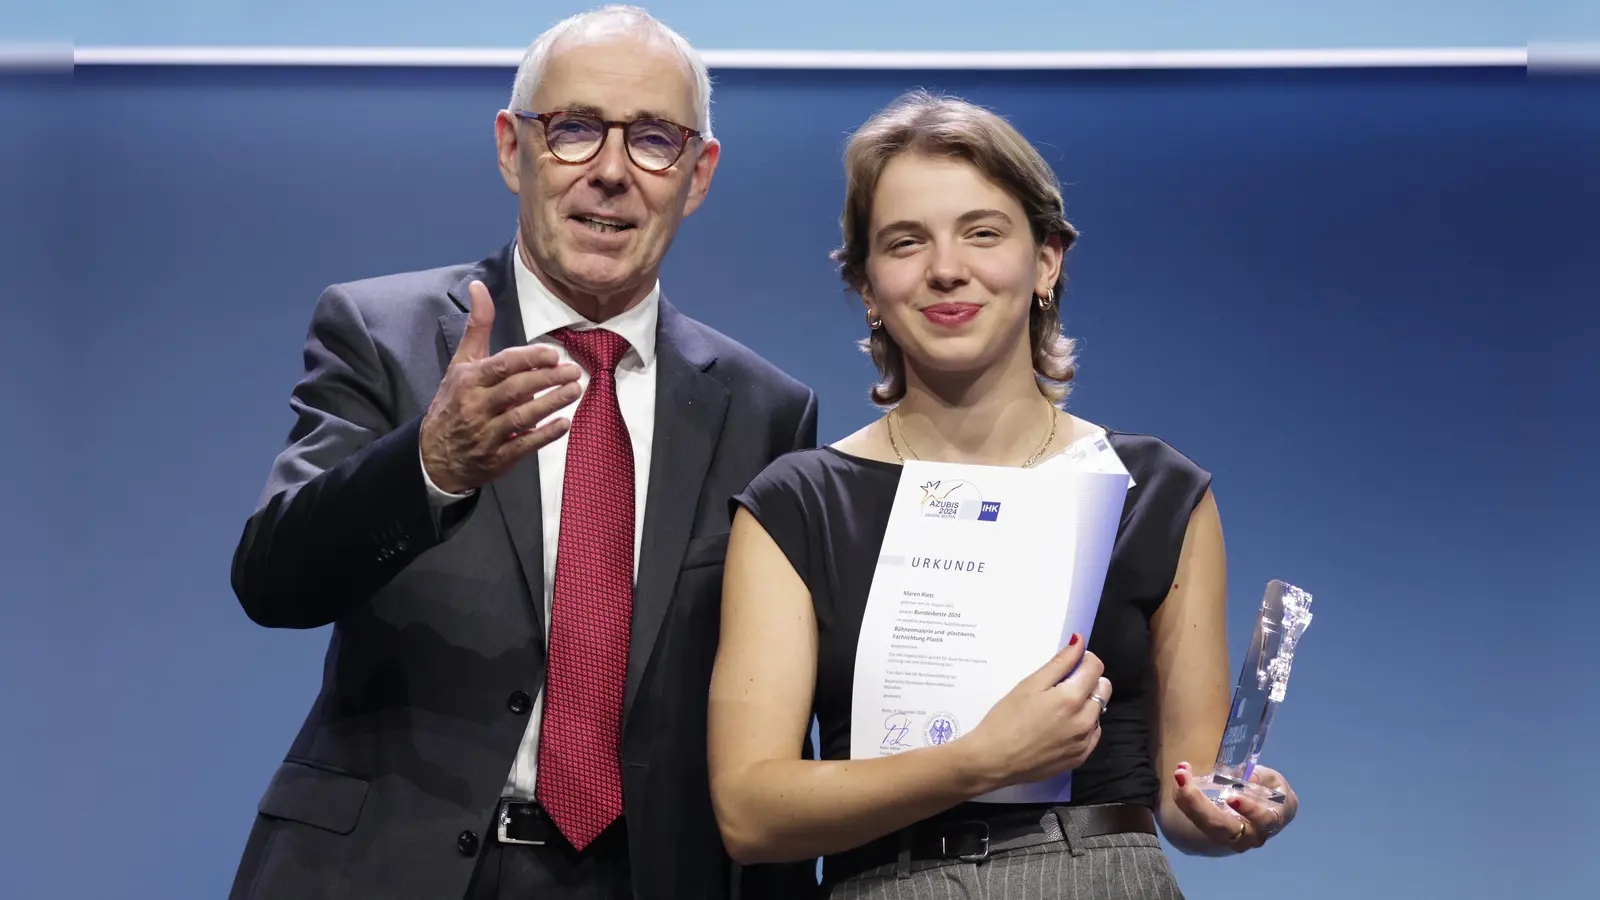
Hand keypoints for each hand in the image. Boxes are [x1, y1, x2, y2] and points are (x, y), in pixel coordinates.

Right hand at [420, 280, 582, 492]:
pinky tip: (564, 423)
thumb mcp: (461, 363)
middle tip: (574, 371)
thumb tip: (478, 285)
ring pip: (522, 416)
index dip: (529, 359)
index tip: (553, 354)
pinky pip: (524, 445)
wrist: (434, 455)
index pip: (502, 366)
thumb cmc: (454, 401)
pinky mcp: (497, 457)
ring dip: (551, 403)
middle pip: (516, 389)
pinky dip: (545, 434)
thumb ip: (477, 326)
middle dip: (547, 379)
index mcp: (469, 380)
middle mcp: (476, 406)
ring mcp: (486, 433)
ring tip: (575, 390)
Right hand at [957, 634, 1110, 787]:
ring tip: (1057, 709)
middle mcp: (1085, 720)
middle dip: (1088, 680)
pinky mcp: (1080, 758)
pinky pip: (1093, 734)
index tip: (1069, 663)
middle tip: (1062, 685)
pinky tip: (1061, 727)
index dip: (1083, 659)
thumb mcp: (1029, 685)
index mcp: (1072, 698)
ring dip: (1086, 704)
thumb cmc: (1005, 719)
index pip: (1095, 667)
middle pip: (1103, 688)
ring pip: (1098, 712)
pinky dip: (1083, 725)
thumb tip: (1080, 643)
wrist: (994, 761)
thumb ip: (1059, 663)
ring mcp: (1085, 742)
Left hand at [1172, 762, 1296, 851]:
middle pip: (1223, 827)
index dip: (1249, 810)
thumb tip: (1247, 777)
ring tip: (1179, 774)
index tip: (1232, 797)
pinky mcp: (1214, 833)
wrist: (1267, 811)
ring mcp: (1231, 838)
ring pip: (1205, 826)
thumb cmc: (1272, 792)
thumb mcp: (1272, 780)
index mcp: (1271, 820)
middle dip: (1199, 803)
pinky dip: (1184, 800)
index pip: (1263, 820)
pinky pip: (1197, 820)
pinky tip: (1179, 780)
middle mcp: (1251, 836)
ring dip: (1186, 800)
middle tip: (1182, 776)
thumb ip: (1261, 777)